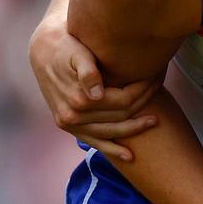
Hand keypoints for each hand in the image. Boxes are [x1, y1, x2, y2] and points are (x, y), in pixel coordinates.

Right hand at [28, 16, 159, 160]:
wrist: (43, 51)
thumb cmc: (66, 46)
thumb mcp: (77, 53)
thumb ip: (87, 72)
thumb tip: (97, 94)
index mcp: (78, 99)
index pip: (122, 101)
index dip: (142, 91)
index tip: (155, 78)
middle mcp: (72, 116)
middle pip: (119, 117)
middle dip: (142, 105)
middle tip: (159, 90)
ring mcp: (70, 125)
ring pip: (110, 132)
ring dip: (133, 129)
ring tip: (154, 121)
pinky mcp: (69, 127)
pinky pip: (93, 142)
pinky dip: (112, 150)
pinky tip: (129, 157)